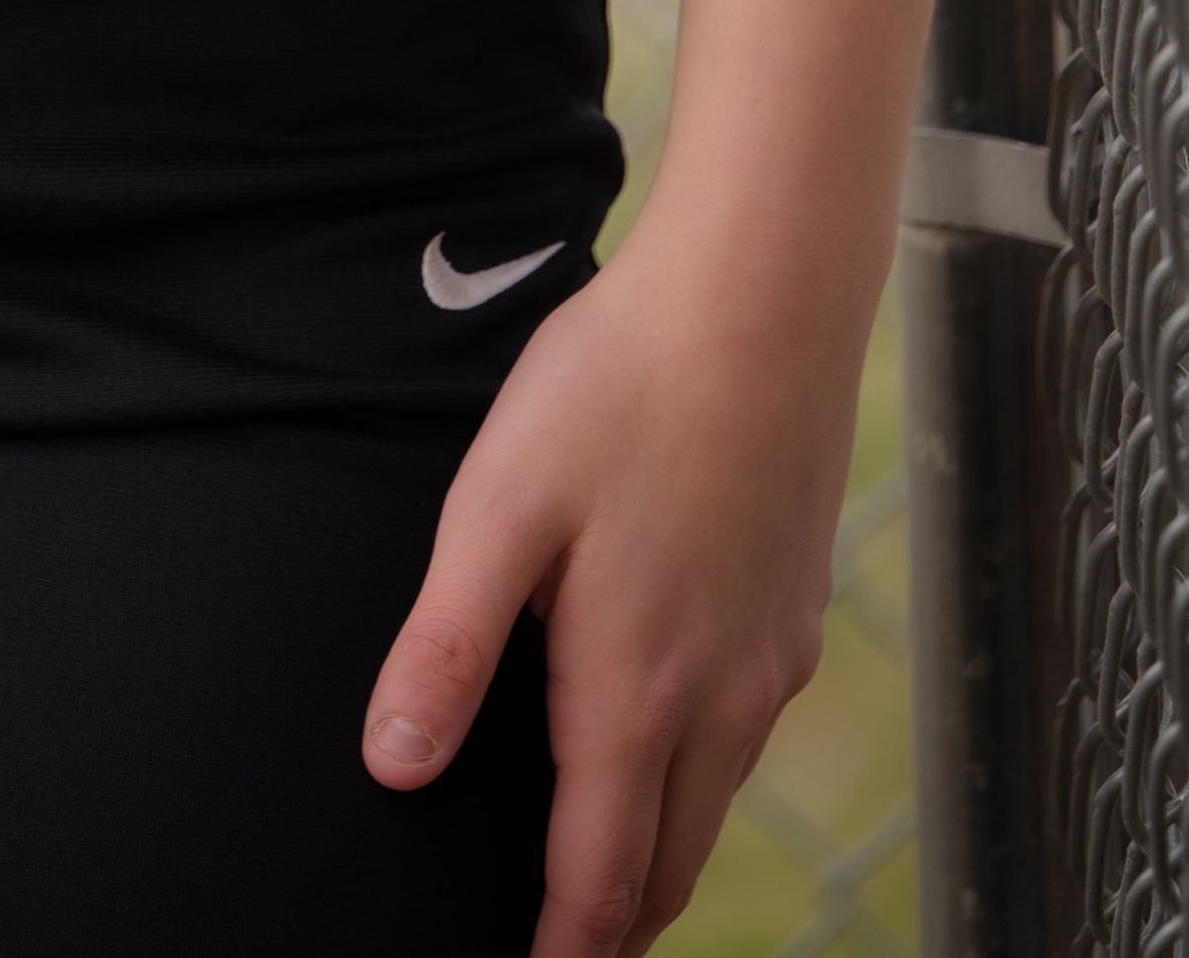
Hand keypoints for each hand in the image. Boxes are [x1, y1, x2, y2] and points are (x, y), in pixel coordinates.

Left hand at [361, 213, 861, 954]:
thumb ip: (445, 646)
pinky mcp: (794, 607)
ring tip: (607, 871)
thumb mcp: (499, 507)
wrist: (762, 296)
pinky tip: (668, 733)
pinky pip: (746, 732)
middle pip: (669, 865)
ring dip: (660, 851)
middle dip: (615, 924)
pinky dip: (700, 774)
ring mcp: (771, 657)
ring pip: (713, 801)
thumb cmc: (619, 387)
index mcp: (635, 691)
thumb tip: (394, 766)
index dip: (562, 949)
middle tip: (565, 949)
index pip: (600, 877)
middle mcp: (720, 698)